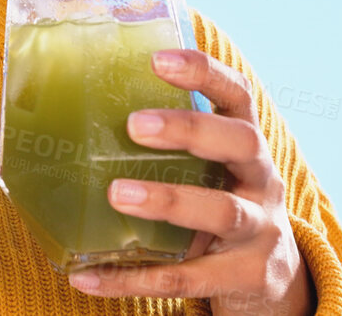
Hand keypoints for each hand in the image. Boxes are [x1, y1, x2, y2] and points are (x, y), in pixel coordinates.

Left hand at [66, 48, 314, 315]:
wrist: (271, 283)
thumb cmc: (219, 207)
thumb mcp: (209, 173)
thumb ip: (167, 148)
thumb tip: (69, 116)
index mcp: (247, 146)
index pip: (237, 96)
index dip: (203, 73)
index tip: (158, 59)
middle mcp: (262, 181)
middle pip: (241, 143)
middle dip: (190, 130)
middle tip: (135, 125)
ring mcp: (261, 231)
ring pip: (223, 212)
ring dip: (169, 200)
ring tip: (118, 194)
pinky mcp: (248, 277)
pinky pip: (189, 278)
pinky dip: (135, 279)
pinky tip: (86, 277)